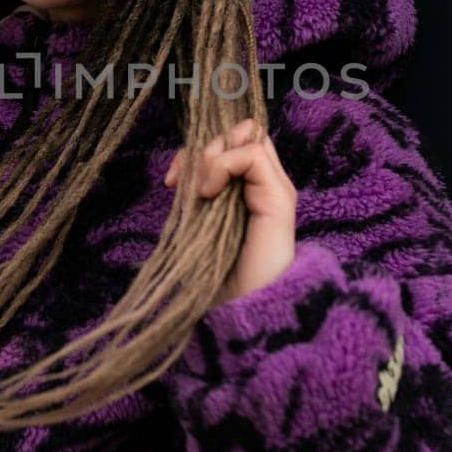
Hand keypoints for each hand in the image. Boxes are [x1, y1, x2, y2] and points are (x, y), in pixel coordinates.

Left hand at [164, 117, 297, 307]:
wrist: (243, 318)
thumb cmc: (219, 282)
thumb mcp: (199, 229)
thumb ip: (199, 199)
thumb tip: (180, 172)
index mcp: (250, 194)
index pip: (232, 144)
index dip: (201, 150)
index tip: (171, 180)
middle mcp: (267, 188)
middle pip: (241, 133)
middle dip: (204, 145)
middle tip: (178, 180)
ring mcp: (276, 192)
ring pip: (248, 136)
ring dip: (212, 155)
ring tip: (198, 189)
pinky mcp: (280, 200)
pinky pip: (252, 155)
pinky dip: (224, 164)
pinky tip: (209, 193)